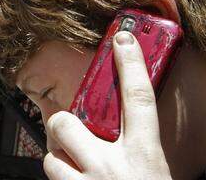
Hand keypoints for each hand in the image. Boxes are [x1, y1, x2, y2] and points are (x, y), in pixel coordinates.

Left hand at [43, 31, 171, 179]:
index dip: (130, 65)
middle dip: (62, 125)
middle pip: (66, 122)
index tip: (123, 38)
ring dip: (59, 163)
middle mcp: (114, 169)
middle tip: (72, 135)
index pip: (138, 100)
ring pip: (51, 158)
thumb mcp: (153, 172)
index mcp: (144, 156)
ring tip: (76, 172)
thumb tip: (115, 133)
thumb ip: (134, 151)